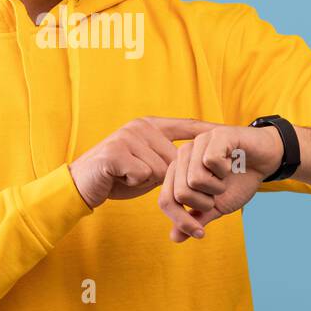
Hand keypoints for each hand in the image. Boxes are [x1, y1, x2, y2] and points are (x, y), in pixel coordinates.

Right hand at [69, 116, 218, 208]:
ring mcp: (127, 137)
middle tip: (137, 177)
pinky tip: (119, 178)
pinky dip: (133, 183)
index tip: (229, 130)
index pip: (186, 125)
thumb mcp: (147, 167)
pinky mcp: (116, 152)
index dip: (208, 129)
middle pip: (175, 159)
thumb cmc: (117, 178)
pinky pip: (144, 175)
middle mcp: (140, 126)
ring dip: (145, 182)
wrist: (81, 185)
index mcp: (150, 125)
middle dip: (164, 177)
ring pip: (160, 169)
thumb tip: (196, 168)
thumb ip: (167, 161)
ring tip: (126, 176)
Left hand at [156, 120, 285, 242]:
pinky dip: (226, 170)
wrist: (265, 162)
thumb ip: (196, 218)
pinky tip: (232, 164)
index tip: (200, 233)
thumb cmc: (239, 181)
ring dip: (217, 187)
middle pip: (180, 193)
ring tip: (225, 178)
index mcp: (178, 172)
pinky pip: (211, 161)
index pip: (166, 201)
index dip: (181, 221)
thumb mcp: (217, 206)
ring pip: (194, 179)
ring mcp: (197, 143)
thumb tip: (174, 238)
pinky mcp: (215, 135)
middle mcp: (183, 156)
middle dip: (204, 204)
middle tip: (218, 194)